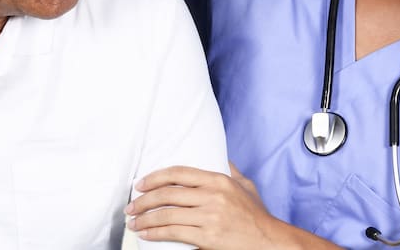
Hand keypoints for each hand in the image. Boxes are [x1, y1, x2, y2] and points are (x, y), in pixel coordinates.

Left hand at [127, 163, 293, 249]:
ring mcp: (210, 217)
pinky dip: (155, 233)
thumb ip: (231, 171)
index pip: (179, 172)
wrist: (269, 241)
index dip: (155, 177)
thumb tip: (220, 157)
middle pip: (168, 193)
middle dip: (143, 200)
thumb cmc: (257, 216)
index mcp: (219, 181)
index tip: (140, 184)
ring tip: (133, 222)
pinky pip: (173, 233)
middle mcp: (213, 196)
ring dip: (144, 218)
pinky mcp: (207, 237)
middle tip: (131, 206)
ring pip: (167, 214)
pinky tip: (145, 233)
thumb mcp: (246, 187)